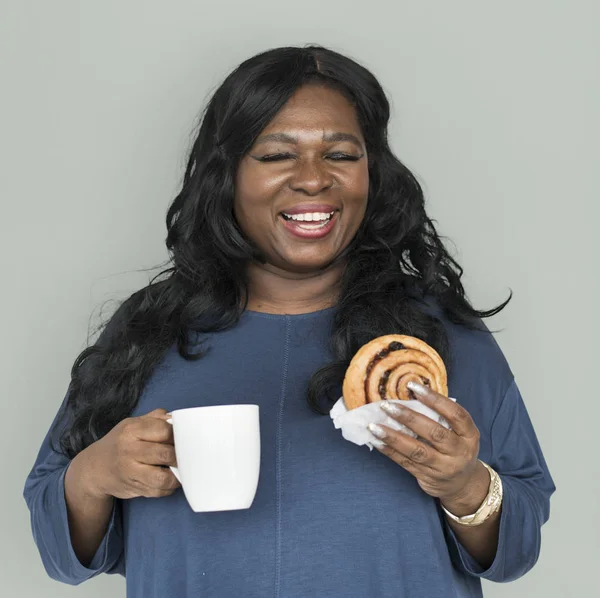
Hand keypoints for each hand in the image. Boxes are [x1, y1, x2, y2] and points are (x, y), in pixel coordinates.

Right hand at [80, 408, 180, 499]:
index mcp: (132, 429)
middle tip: (188, 454)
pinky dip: (169, 487)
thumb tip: (178, 419)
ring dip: (177, 475)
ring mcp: (130, 472)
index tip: (184, 437)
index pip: (165, 431)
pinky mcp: (133, 488)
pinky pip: (158, 491)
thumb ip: (157, 418)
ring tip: (180, 469)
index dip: (178, 434)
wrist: (95, 468)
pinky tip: (170, 479)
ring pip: (162, 478)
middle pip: (166, 454)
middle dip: (181, 455)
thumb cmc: (121, 442)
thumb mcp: (134, 423)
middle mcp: (129, 450)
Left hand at [368, 382, 481, 507]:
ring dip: (393, 437)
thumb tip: (410, 393)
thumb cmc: (455, 447)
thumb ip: (441, 416)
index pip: (455, 414)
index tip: (413, 386)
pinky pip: (406, 463)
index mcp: (470, 435)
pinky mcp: (428, 478)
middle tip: (387, 405)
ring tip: (374, 426)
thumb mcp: (459, 432)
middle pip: (434, 433)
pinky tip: (376, 440)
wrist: (461, 484)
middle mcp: (460, 452)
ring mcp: (444, 467)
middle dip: (408, 418)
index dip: (435, 399)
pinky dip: (390, 451)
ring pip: (416, 451)